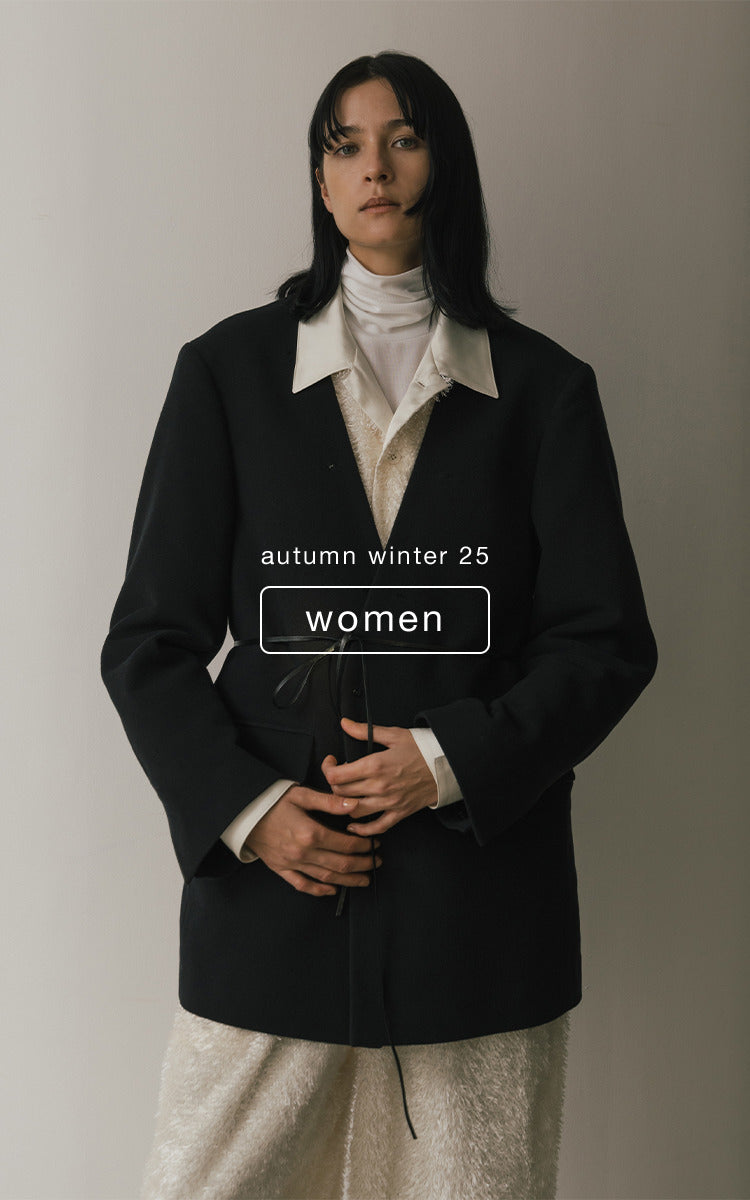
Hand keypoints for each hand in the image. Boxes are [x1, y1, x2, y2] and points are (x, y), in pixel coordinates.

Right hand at [243, 784, 382, 897]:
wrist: (243, 812)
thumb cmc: (273, 800)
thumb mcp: (302, 794)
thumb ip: (329, 801)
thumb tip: (354, 804)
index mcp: (310, 832)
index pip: (346, 844)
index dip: (364, 845)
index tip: (375, 844)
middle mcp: (303, 852)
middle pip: (341, 864)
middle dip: (363, 864)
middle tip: (376, 862)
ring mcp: (292, 863)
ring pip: (326, 878)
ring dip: (349, 880)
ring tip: (365, 879)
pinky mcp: (281, 869)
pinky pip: (303, 885)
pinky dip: (319, 890)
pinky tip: (333, 890)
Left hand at [321, 717, 437, 836]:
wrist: (448, 764)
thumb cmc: (422, 748)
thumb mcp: (393, 734)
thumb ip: (365, 731)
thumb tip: (344, 723)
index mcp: (375, 765)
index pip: (336, 776)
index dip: (327, 769)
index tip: (331, 762)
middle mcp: (379, 786)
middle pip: (341, 794)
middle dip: (334, 785)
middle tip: (338, 776)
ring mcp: (389, 802)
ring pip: (353, 811)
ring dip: (344, 805)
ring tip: (345, 795)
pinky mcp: (399, 813)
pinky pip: (376, 827)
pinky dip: (362, 829)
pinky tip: (353, 824)